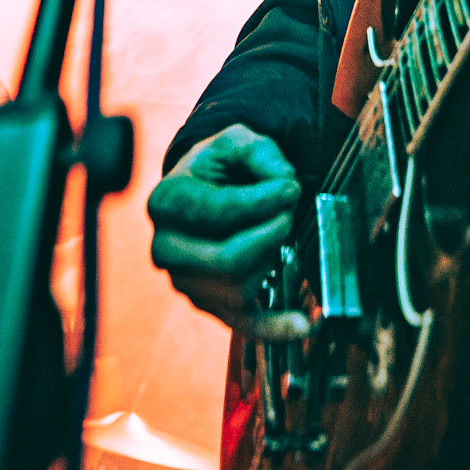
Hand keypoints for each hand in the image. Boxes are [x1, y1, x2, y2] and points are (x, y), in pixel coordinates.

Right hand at [147, 124, 300, 328]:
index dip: (263, 201)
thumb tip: (285, 185)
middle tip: (288, 215)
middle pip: (227, 259)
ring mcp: (185, 281)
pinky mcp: (208, 303)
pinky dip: (275, 327)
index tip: (291, 188)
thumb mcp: (237, 142)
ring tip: (279, 233)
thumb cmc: (221, 167)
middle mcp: (166, 247)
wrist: (205, 190)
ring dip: (273, 259)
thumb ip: (262, 153)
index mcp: (166, 202)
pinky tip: (303, 324)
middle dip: (270, 235)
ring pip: (240, 287)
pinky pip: (243, 324)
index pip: (218, 211)